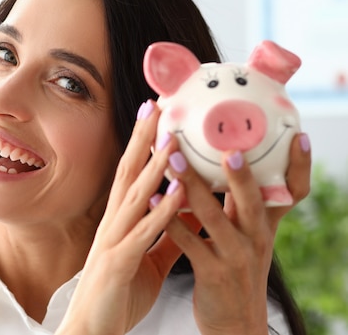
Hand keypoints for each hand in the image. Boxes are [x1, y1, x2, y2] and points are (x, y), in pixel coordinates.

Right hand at [56, 101, 189, 334]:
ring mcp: (114, 241)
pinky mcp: (119, 263)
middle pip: (129, 173)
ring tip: (172, 136)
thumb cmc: (118, 293)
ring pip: (135, 196)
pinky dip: (161, 212)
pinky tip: (177, 192)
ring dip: (154, 165)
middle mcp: (114, 224)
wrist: (93, 329)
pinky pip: (144, 234)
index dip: (142, 144)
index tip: (154, 114)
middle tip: (156, 105)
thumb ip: (165, 235)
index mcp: (121, 222)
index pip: (132, 174)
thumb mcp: (147, 259)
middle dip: (142, 138)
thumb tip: (186, 212)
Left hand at [163, 133, 311, 334]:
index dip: (299, 166)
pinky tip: (152, 200)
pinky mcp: (212, 274)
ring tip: (172, 159)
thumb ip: (242, 205)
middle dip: (238, 172)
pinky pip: (189, 243)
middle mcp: (255, 238)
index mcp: (264, 226)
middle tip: (227, 145)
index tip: (297, 136)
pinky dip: (171, 220)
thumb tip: (235, 164)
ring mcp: (235, 257)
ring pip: (212, 216)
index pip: (293, 193)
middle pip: (251, 199)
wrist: (235, 325)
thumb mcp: (249, 238)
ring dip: (191, 185)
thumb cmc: (236, 271)